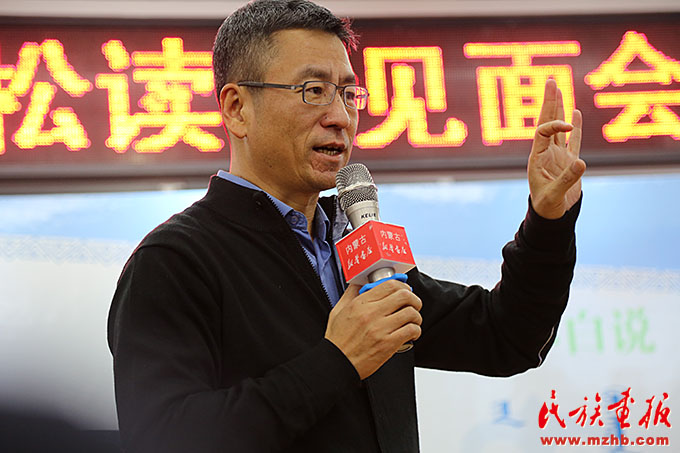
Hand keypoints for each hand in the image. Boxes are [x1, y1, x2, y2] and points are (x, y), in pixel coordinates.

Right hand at [324, 280, 421, 379]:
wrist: (337, 363)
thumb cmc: (338, 340)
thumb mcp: (338, 311)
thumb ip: (350, 294)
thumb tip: (360, 283)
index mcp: (360, 304)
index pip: (389, 285)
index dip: (402, 285)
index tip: (404, 290)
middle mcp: (371, 313)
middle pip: (404, 295)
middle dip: (413, 298)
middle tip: (413, 304)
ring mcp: (380, 329)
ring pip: (411, 313)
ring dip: (416, 316)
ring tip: (412, 320)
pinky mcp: (388, 344)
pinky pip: (411, 330)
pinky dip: (415, 330)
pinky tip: (411, 333)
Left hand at [528, 79, 585, 218]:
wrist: (551, 216)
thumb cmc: (547, 206)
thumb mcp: (554, 195)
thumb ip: (567, 179)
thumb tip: (582, 162)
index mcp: (537, 156)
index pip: (543, 131)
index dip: (555, 123)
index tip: (567, 123)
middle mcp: (545, 152)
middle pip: (546, 122)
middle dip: (549, 102)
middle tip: (550, 80)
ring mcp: (557, 155)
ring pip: (558, 127)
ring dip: (559, 109)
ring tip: (558, 88)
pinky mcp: (568, 161)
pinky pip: (572, 139)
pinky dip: (574, 126)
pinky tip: (575, 112)